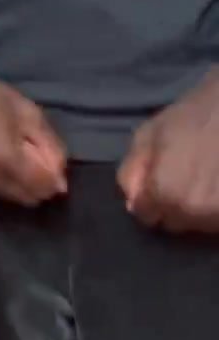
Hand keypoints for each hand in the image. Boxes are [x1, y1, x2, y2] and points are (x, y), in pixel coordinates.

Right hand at [0, 52, 66, 205]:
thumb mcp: (26, 110)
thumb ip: (49, 146)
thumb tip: (62, 182)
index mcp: (3, 158)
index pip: (44, 188)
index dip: (54, 175)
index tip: (48, 158)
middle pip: (27, 198)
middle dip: (37, 182)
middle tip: (31, 157)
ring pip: (7, 198)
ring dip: (16, 183)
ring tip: (9, 155)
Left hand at [119, 72, 218, 231]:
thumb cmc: (193, 115)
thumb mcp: (149, 133)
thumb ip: (132, 171)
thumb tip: (131, 204)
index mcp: (165, 193)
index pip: (147, 216)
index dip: (149, 197)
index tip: (161, 181)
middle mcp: (193, 211)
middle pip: (174, 223)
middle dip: (173, 204)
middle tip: (185, 177)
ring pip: (199, 225)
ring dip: (198, 208)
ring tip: (206, 179)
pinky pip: (218, 222)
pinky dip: (217, 206)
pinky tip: (217, 184)